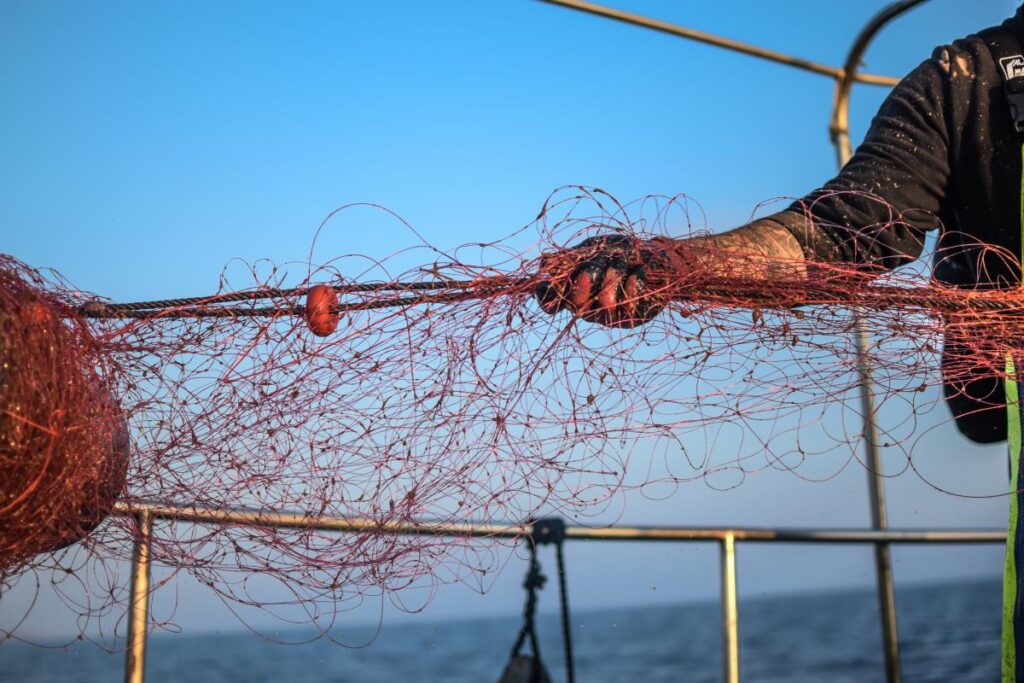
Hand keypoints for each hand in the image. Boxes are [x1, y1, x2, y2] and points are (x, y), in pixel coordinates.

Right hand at [535, 234, 667, 327]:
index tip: (552, 281)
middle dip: (587, 278)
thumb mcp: (594, 247)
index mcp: (572, 290)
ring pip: (604, 303)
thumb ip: (572, 256)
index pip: (549, 301)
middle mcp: (586, 307)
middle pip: (574, 304)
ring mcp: (607, 315)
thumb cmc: (622, 251)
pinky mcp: (630, 318)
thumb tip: (545, 261)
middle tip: (599, 261)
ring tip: (623, 259)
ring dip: (613, 274)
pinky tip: (638, 270)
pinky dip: (634, 280)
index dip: (546, 294)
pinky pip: (628, 303)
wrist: (657, 257)